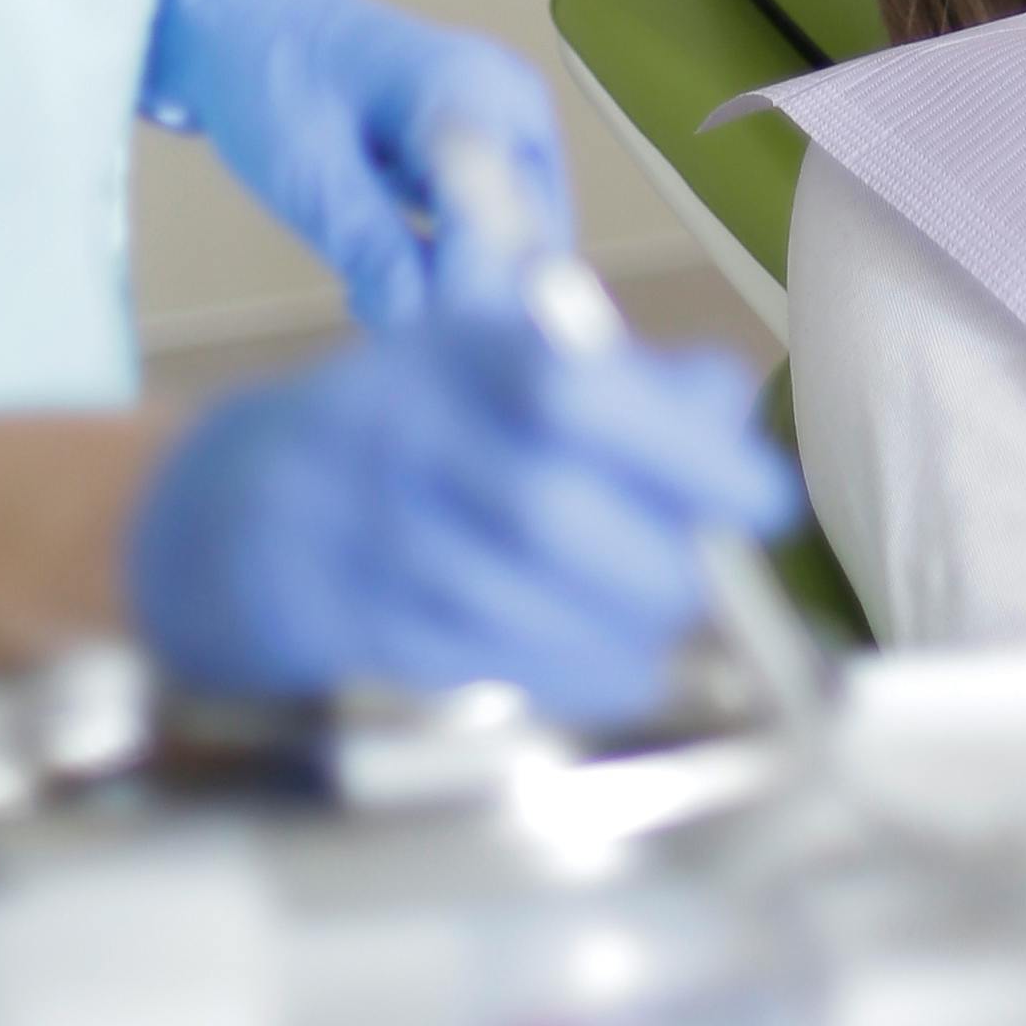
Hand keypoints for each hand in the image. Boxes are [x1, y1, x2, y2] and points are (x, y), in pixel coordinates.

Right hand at [125, 296, 799, 725]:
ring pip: (512, 596)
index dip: (681, 448)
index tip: (761, 495)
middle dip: (658, 556)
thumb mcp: (510, 359)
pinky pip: (484, 660)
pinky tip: (620, 663)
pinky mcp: (373, 625)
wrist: (264, 505)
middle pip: (544, 508)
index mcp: (462, 354)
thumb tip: (729, 400)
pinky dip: (574, 670)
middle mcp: (412, 440)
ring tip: (670, 621)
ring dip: (622, 624)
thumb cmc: (426, 421)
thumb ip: (628, 377)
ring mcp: (382, 539)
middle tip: (715, 570)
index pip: (571, 391)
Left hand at [142, 0, 568, 329]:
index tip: (411, 352)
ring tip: (368, 292)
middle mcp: (517, 109)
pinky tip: (380, 274)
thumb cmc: (271, 79)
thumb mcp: (307, 173)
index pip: (510, 234)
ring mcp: (513, 126)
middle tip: (378, 329)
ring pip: (516, 246)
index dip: (467, 301)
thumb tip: (423, 331)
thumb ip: (373, 250)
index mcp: (478, 97)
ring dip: (455, 287)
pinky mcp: (495, 150)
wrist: (248, 18)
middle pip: (530, 245)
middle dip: (468, 302)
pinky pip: (495, 230)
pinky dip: (449, 265)